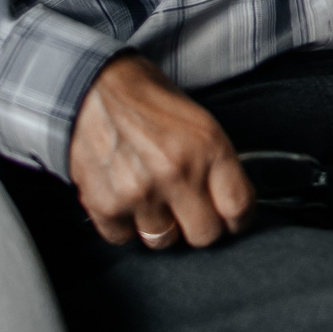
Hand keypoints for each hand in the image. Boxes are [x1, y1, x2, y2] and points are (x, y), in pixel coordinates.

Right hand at [68, 55, 254, 250]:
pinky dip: (126, 225)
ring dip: (162, 228)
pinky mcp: (106, 205)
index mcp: (209, 147)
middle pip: (204, 235)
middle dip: (201, 226)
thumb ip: (217, 164)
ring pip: (164, 242)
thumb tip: (230, 204)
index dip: (240, 219)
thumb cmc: (149, 102)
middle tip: (191, 212)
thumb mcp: (200, 121)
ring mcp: (140, 193)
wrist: (92, 89)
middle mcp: (177, 173)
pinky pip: (124, 238)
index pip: (239, 207)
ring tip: (154, 200)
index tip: (233, 219)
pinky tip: (126, 199)